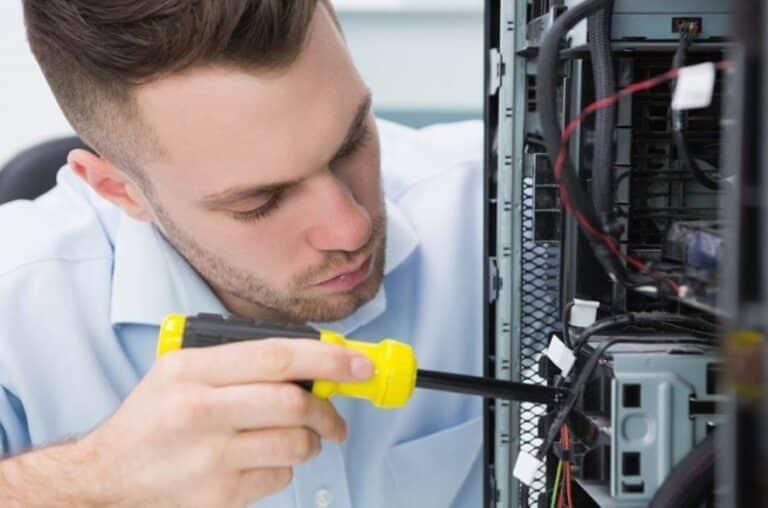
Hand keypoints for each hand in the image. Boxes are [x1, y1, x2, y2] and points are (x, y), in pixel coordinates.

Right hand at [77, 338, 372, 506]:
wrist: (106, 480)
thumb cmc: (152, 420)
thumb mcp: (181, 372)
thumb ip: (240, 362)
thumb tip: (312, 363)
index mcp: (191, 370)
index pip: (277, 356)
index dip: (328, 359)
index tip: (360, 364)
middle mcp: (199, 411)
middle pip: (294, 403)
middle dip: (329, 411)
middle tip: (335, 419)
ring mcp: (209, 458)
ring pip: (295, 445)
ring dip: (309, 443)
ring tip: (296, 440)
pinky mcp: (218, 497)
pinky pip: (280, 480)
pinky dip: (283, 470)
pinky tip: (260, 464)